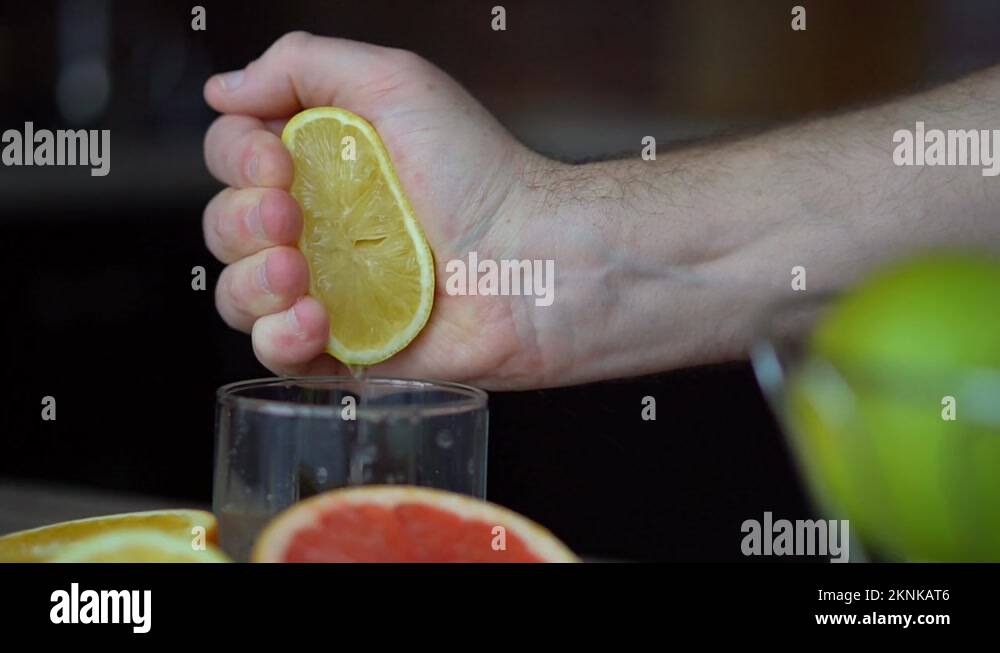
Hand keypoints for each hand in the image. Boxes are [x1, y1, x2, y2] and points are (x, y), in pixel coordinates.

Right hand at [202, 32, 557, 388]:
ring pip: (238, 294)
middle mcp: (320, 226)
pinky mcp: (348, 348)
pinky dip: (278, 339)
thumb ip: (301, 65)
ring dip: (252, 283)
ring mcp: (331, 289)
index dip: (237, 159)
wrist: (533, 260)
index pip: (233, 157)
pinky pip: (276, 354)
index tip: (278, 163)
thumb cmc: (478, 171)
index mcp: (323, 163)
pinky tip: (315, 321)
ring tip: (300, 274)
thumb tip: (222, 88)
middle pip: (225, 225)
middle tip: (293, 219)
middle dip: (243, 222)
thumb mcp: (394, 83)